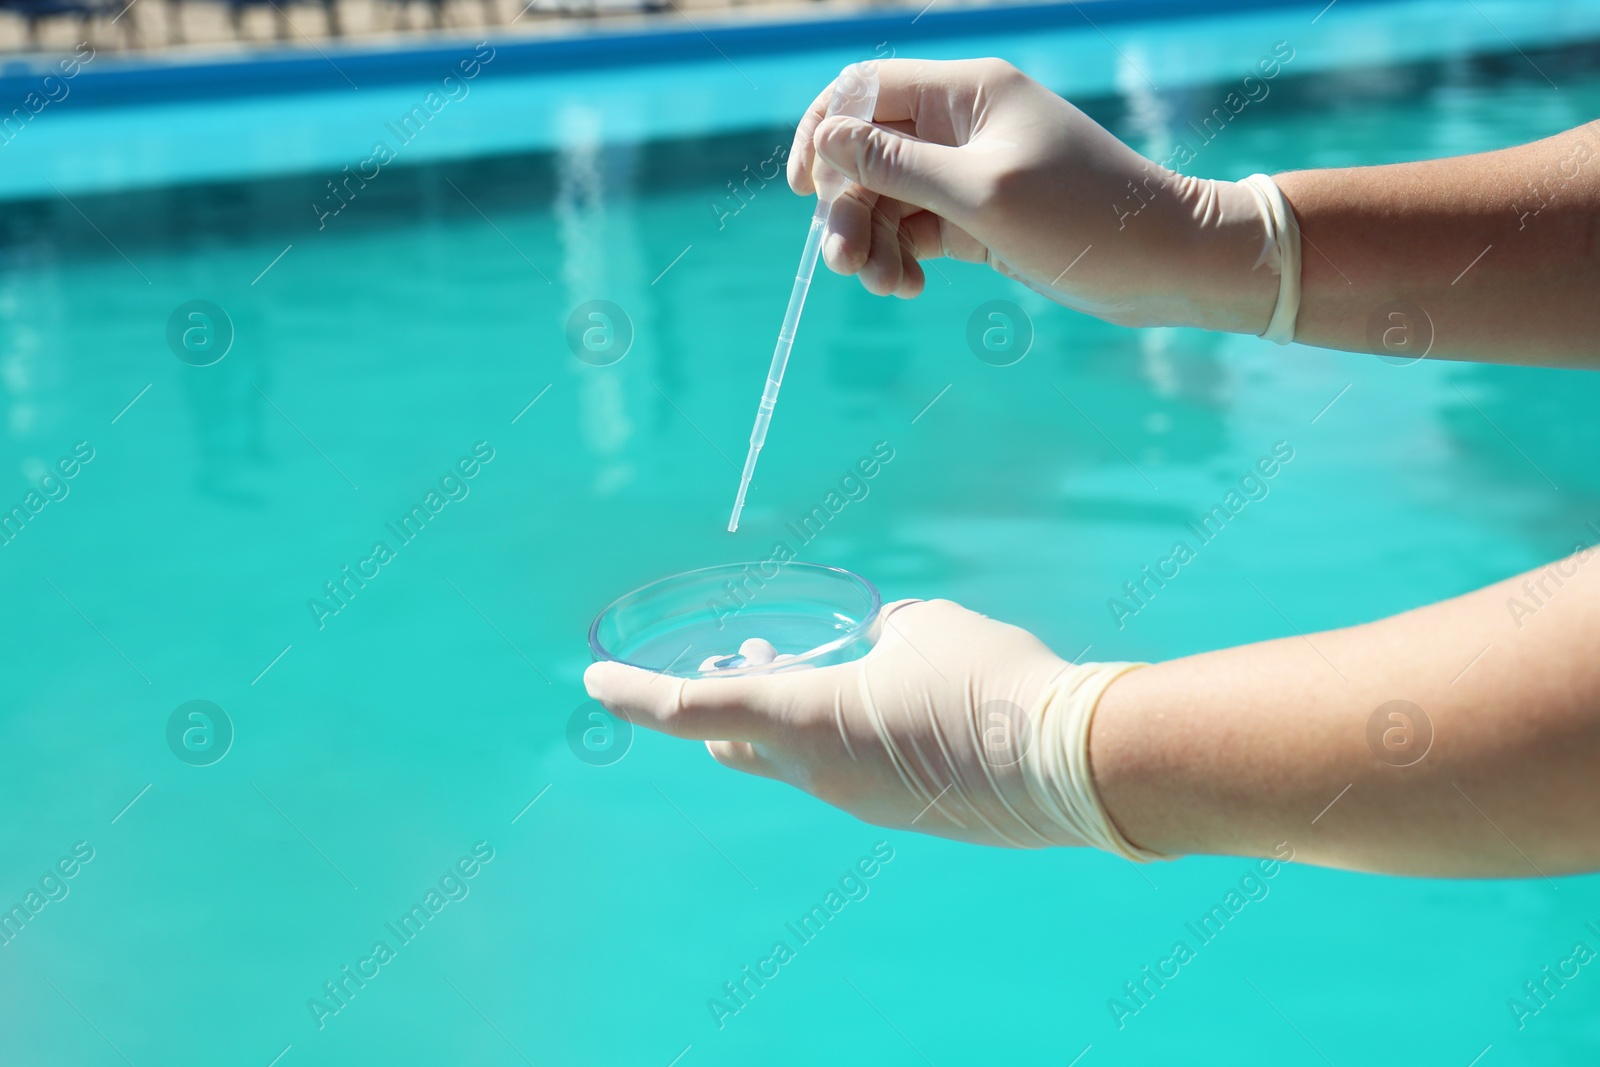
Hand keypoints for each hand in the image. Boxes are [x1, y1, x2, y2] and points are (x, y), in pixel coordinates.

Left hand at [584, 598, 1158, 855]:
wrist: (1071, 763)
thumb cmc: (989, 678)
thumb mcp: (922, 627)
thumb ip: (879, 633)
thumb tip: (875, 649)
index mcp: (804, 722)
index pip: (692, 709)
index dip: (636, 694)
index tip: (591, 683)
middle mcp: (818, 774)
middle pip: (735, 741)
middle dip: (723, 700)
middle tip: (738, 659)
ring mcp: (860, 804)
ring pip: (795, 758)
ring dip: (791, 716)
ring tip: (819, 666)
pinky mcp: (902, 817)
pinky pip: (849, 775)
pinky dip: (842, 738)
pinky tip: (887, 705)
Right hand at [787, 58, 1277, 331]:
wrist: (1164, 263)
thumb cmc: (1083, 217)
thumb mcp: (980, 193)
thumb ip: (897, 166)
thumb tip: (827, 139)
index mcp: (966, 92)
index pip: (865, 90)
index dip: (823, 132)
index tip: (804, 189)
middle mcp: (961, 126)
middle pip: (867, 155)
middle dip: (848, 208)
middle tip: (846, 264)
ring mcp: (968, 174)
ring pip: (886, 200)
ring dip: (871, 241)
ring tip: (887, 286)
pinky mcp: (977, 220)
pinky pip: (914, 231)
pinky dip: (901, 257)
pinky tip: (908, 287)